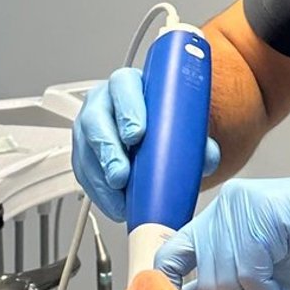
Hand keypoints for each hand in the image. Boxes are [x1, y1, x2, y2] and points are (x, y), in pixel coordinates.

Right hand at [72, 67, 219, 220]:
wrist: (153, 129)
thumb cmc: (164, 120)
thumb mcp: (182, 121)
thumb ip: (197, 138)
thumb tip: (206, 158)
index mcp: (128, 84)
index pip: (123, 87)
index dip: (127, 110)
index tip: (136, 134)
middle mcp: (103, 101)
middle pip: (96, 121)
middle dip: (108, 151)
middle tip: (121, 175)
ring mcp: (88, 127)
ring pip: (85, 149)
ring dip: (100, 178)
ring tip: (119, 200)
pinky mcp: (83, 153)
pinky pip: (83, 173)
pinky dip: (98, 193)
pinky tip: (114, 205)